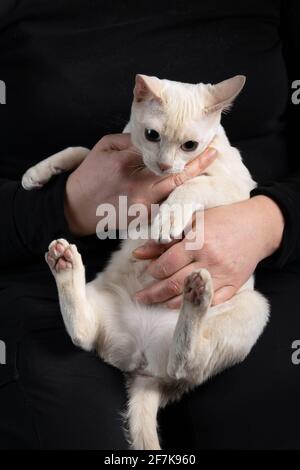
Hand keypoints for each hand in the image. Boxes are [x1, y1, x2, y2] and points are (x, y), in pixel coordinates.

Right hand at [64, 134, 216, 234]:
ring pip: (175, 192)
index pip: (162, 153)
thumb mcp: (103, 148)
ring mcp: (142, 206)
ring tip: (207, 165)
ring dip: (192, 180)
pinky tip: (190, 188)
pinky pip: (166, 206)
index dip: (184, 148)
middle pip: (176, 175)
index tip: (204, 140)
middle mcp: (137, 187)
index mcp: (126, 164)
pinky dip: (180, 197)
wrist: (75, 208)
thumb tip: (155, 138)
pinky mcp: (143, 219)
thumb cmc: (89, 175)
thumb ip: (130, 140)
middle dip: (198, 164)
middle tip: (215, 152)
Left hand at [133, 196, 283, 306]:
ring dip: (168, 302)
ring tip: (155, 303)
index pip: (167, 263)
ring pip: (189, 296)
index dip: (153, 271)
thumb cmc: (222, 220)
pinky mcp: (234, 286)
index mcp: (197, 241)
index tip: (145, 273)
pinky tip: (180, 305)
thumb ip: (165, 239)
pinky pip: (210, 302)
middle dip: (152, 294)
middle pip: (174, 283)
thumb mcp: (192, 222)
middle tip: (139, 298)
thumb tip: (138, 254)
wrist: (257, 226)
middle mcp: (209, 260)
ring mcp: (222, 275)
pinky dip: (193, 305)